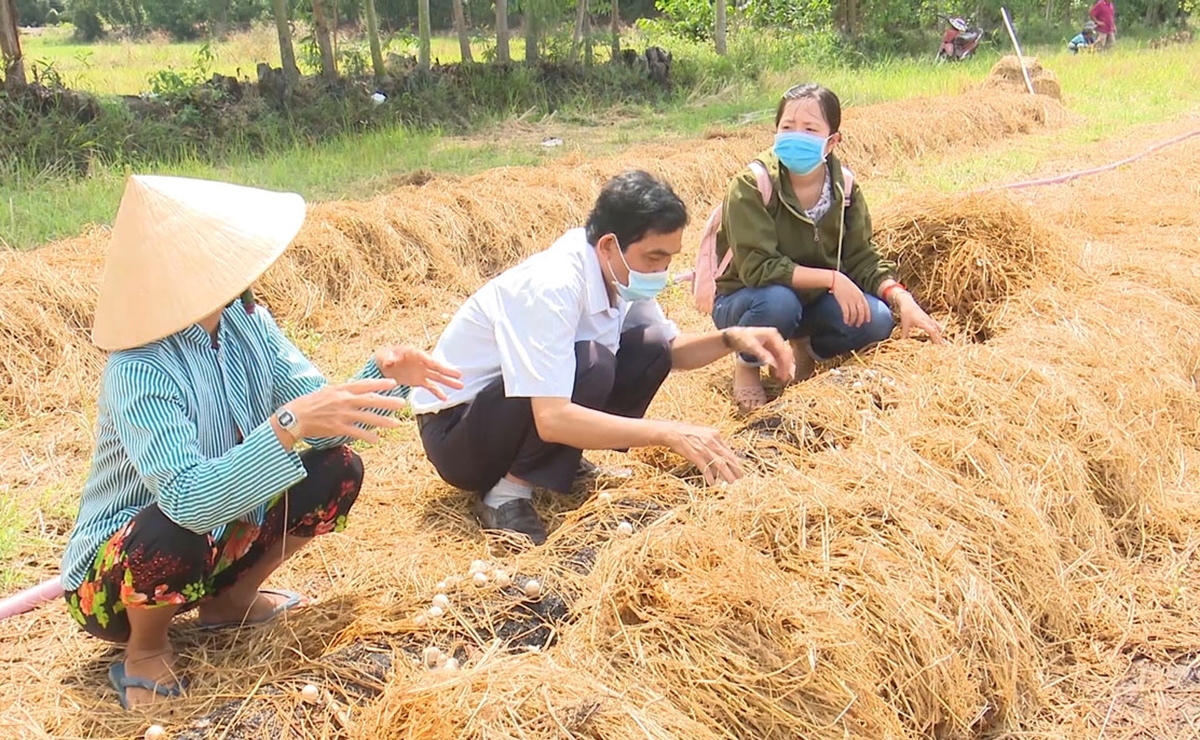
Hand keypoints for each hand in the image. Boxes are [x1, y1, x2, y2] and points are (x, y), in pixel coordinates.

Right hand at [285, 378, 409, 443]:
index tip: (393, 383)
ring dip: (384, 421)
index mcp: (341, 389)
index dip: (380, 384)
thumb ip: (343, 392)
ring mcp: (342, 414)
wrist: (294, 417)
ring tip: (396, 423)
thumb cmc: (310, 403)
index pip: (365, 385)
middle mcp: (344, 400)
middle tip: (402, 403)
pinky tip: (377, 439)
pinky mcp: (338, 428)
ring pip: (368, 417)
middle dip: (388, 402)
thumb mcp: (327, 391)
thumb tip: (357, 391)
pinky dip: (368, 436)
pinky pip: (357, 432)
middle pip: (371, 400)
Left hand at [374, 345, 463, 401]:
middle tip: (460, 375)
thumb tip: (391, 361)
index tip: (444, 367)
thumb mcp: (383, 356)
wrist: (381, 366)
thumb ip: (388, 358)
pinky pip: (430, 387)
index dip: (436, 364)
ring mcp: (422, 372)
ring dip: (448, 382)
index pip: (427, 359)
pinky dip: (437, 392)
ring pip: (437, 377)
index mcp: (414, 353)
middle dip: (448, 372)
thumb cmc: (383, 356)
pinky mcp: (419, 381)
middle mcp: (421, 362)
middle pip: (437, 367)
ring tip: (460, 386)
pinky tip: (445, 399)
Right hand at [659, 422, 744, 484]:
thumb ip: (714, 442)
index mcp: (715, 435)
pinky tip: (712, 483)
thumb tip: (721, 455)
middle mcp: (712, 441)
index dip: (735, 461)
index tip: (739, 468)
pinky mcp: (695, 455)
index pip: (729, 450)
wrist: (673, 432)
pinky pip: (705, 468)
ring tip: (731, 482)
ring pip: (720, 464)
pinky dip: (710, 476)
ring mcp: (704, 449)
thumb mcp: (704, 433)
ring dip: (727, 474)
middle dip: (735, 469)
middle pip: (727, 457)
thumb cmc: (688, 433)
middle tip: (740, 478)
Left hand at [722, 327, 794, 381]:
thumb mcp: (751, 346)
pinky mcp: (770, 348)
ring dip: (783, 367)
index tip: (784, 374)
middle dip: (786, 366)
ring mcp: (774, 343)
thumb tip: (772, 363)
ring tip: (782, 378)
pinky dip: (778, 365)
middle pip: (785, 353)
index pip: (783, 350)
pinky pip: (777, 358)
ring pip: (782, 356)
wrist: (734, 336)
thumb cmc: (742, 338)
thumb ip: (762, 354)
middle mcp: (776, 338)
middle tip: (784, 378)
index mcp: (773, 335)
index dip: (785, 363)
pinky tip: (777, 373)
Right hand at [831, 272, 870, 327]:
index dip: (867, 315)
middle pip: (861, 312)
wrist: (836, 279)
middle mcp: (857, 299)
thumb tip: (859, 304)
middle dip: (860, 320)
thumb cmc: (844, 283)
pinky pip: (846, 313)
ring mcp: (850, 300)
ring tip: (850, 324)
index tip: (867, 321)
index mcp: (861, 295)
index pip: (866, 308)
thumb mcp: (855, 289)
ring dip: (852, 320)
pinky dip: (846, 318)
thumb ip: (858, 296)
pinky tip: (845, 322)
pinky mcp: (843, 302)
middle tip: (857, 325)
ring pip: (854, 314)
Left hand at [895, 292, 944, 343]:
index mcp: (923, 323)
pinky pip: (936, 325)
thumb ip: (904, 334)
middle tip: (946, 347)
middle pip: (937, 331)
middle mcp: (928, 321)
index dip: (936, 338)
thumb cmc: (906, 312)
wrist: (908, 303)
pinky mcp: (928, 318)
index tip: (939, 345)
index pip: (932, 331)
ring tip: (945, 342)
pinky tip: (940, 333)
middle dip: (941, 339)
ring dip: (941, 335)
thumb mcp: (904, 324)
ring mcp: (929, 319)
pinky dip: (939, 330)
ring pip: (938, 328)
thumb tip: (902, 342)